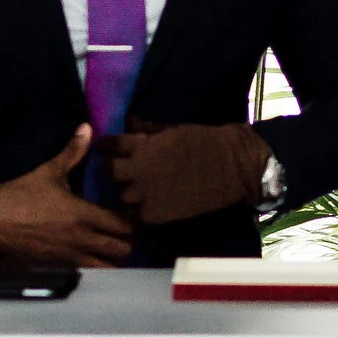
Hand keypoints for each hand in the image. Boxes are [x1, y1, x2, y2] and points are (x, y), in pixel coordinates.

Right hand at [0, 123, 134, 266]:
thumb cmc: (21, 194)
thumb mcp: (49, 171)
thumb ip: (72, 152)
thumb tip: (86, 128)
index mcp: (83, 214)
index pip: (122, 224)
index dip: (131, 222)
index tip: (130, 216)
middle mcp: (81, 238)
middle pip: (121, 249)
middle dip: (127, 242)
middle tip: (123, 234)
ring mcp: (70, 256)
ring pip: (106, 266)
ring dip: (112, 258)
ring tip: (110, 249)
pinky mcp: (58, 266)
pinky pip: (86, 272)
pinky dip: (94, 267)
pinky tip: (91, 257)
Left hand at [104, 120, 270, 224]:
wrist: (232, 166)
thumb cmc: (205, 141)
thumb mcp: (172, 129)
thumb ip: (147, 129)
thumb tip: (129, 122)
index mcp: (142, 145)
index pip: (109, 145)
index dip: (106, 146)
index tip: (108, 148)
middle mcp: (138, 169)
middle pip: (108, 172)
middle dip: (111, 169)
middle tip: (120, 170)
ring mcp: (146, 194)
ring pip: (121, 195)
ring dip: (126, 191)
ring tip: (136, 190)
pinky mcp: (156, 214)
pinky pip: (136, 215)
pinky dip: (139, 211)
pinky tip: (147, 206)